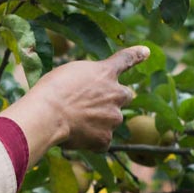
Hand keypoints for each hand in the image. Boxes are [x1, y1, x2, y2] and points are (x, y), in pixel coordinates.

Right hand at [0, 45, 148, 165]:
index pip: (125, 59)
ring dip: (98, 122)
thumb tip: (92, 94)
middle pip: (124, 96)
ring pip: (111, 120)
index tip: (146, 51)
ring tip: (74, 120)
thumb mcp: (71, 72)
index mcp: (106, 72)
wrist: (48, 114)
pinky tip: (75, 135)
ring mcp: (113, 118)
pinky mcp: (106, 138)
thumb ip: (89, 79)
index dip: (137, 54)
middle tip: (91, 104)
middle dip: (113, 100)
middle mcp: (116, 93)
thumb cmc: (52, 90)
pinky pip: (101, 141)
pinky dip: (91, 140)